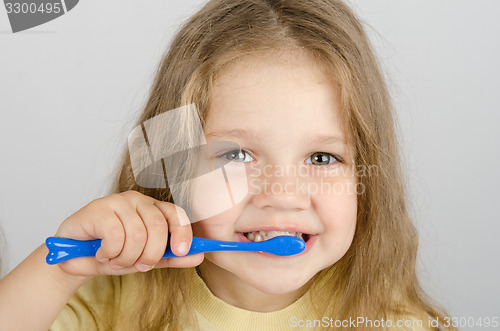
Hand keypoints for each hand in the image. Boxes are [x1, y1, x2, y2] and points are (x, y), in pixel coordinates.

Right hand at [53, 190, 202, 276]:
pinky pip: (115, 235)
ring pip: (136, 234)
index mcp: (152, 208)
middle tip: (138, 266)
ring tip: (115, 261)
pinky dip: (109, 253)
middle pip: (157, 226)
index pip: (175, 214)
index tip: (181, 251)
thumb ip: (172, 257)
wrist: (74, 258)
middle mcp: (137, 200)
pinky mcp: (98, 208)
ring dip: (126, 258)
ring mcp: (117, 201)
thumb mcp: (146, 259)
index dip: (182, 232)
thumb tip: (199, 256)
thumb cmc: (112, 254)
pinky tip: (101, 253)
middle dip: (150, 254)